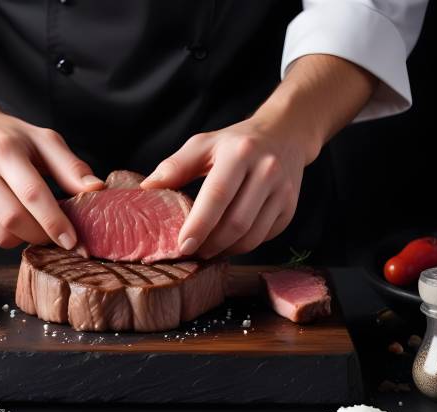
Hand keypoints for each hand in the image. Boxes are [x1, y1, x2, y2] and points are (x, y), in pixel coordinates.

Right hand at [0, 111, 103, 248]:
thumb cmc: (10, 136)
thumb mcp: (44, 140)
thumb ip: (71, 167)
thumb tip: (97, 190)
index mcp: (4, 151)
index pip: (32, 194)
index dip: (54, 221)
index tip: (73, 240)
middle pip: (16, 220)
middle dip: (44, 234)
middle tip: (62, 234)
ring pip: (3, 235)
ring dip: (29, 237)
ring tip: (40, 223)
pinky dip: (13, 235)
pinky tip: (19, 218)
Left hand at [141, 116, 314, 258]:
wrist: (285, 135)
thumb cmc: (235, 142)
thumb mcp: (204, 144)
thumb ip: (175, 166)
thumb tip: (146, 189)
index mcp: (240, 153)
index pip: (217, 195)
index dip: (199, 225)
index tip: (182, 245)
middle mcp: (266, 171)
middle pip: (236, 223)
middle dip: (210, 244)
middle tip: (191, 252)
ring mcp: (283, 191)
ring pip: (252, 236)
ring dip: (226, 250)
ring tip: (206, 250)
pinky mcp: (290, 208)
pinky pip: (263, 237)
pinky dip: (242, 246)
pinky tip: (226, 243)